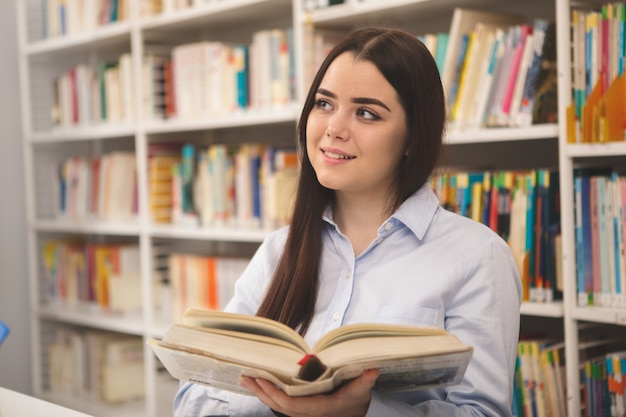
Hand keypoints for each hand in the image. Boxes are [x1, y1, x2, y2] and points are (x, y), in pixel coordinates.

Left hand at [240, 369, 378, 416]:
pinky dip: (268, 394)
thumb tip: (373, 371)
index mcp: (318, 408)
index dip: (275, 394)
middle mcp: (307, 413)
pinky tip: (259, 384)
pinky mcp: (299, 409)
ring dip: (260, 392)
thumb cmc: (357, 400)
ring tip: (245, 379)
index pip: (291, 404)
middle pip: (278, 405)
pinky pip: (279, 403)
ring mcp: (301, 412)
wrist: (355, 415)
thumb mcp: (361, 391)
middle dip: (261, 391)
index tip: (262, 380)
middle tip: (245, 376)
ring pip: (276, 405)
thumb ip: (365, 382)